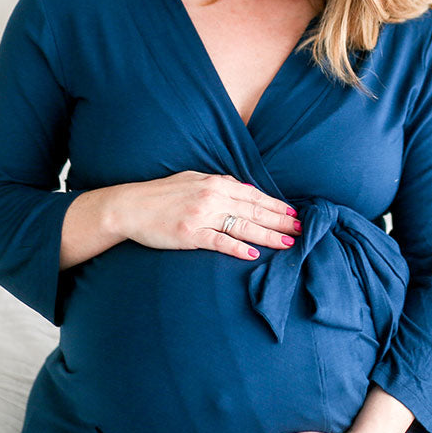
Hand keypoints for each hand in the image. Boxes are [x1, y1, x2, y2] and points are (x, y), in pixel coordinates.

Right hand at [112, 172, 300, 260]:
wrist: (130, 206)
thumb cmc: (162, 194)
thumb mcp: (193, 179)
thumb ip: (220, 184)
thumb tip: (245, 190)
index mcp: (215, 183)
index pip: (254, 195)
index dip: (276, 205)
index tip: (293, 214)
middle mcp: (212, 197)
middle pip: (255, 211)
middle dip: (280, 221)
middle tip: (301, 230)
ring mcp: (202, 216)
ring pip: (243, 226)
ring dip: (268, 235)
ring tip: (287, 243)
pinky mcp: (190, 234)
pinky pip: (220, 241)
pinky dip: (238, 247)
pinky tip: (253, 254)